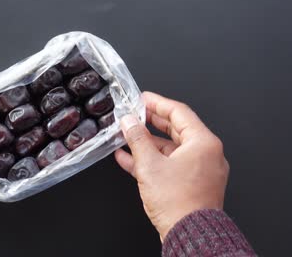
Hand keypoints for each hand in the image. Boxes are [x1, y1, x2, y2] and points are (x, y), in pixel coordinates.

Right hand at [115, 92, 228, 239]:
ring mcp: (200, 169)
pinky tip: (130, 159)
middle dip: (151, 122)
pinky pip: (170, 164)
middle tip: (135, 114)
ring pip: (171, 148)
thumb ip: (137, 139)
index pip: (179, 112)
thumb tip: (128, 122)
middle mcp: (206, 154)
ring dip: (147, 143)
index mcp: (203, 143)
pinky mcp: (192, 183)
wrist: (189, 234)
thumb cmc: (179, 204)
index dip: (157, 103)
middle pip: (175, 129)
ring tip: (127, 137)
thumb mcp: (150, 165)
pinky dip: (152, 160)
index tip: (142, 98)